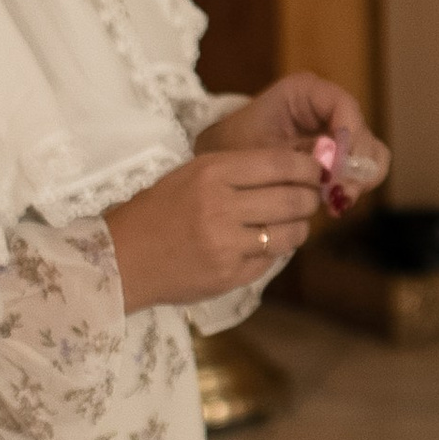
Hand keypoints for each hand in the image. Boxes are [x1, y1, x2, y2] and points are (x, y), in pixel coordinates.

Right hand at [104, 145, 325, 314]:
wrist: (122, 259)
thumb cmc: (158, 210)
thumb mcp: (192, 174)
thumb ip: (239, 169)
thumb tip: (294, 167)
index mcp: (211, 173)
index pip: (280, 164)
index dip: (308, 168)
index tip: (316, 171)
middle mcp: (221, 207)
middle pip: (292, 199)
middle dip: (310, 198)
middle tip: (311, 197)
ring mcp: (226, 244)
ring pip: (289, 233)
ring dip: (300, 227)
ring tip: (295, 222)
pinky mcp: (229, 275)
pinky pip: (271, 259)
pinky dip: (276, 250)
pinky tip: (267, 244)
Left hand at [198, 73, 388, 217]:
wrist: (221, 163)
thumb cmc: (233, 148)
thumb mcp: (261, 154)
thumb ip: (298, 162)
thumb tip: (334, 179)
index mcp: (304, 91)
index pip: (343, 105)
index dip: (350, 135)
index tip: (340, 166)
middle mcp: (326, 107)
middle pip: (362, 131)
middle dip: (356, 164)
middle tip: (341, 193)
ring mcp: (336, 132)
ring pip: (369, 152)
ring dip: (359, 178)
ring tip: (337, 201)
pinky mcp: (339, 155)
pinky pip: (360, 169)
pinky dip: (353, 185)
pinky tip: (334, 204)